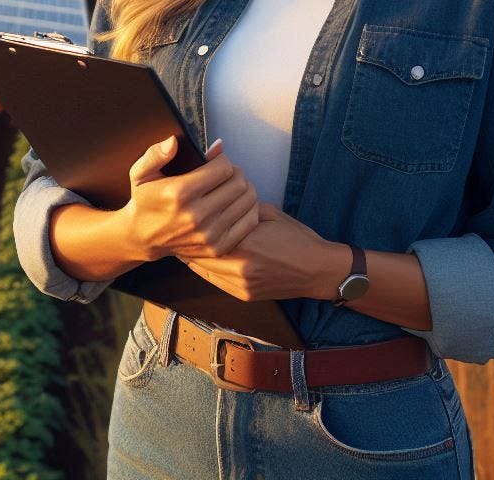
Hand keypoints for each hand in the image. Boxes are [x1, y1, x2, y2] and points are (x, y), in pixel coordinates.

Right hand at [116, 137, 259, 262]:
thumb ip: (156, 154)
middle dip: (235, 172)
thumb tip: (174, 141)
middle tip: (225, 173)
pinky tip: (235, 204)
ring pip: (247, 201)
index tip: (215, 161)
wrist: (143, 238)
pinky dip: (248, 209)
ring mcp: (209, 234)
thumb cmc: (145, 200)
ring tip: (231, 186)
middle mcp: (196, 215)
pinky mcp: (218, 248)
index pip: (223, 168)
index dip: (221, 159)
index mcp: (179, 193)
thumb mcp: (141, 173)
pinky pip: (250, 222)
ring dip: (244, 189)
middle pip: (238, 183)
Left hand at [181, 201, 335, 301]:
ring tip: (183, 241)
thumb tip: (218, 199)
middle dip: (188, 241)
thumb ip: (241, 208)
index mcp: (246, 242)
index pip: (207, 232)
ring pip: (204, 269)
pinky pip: (215, 280)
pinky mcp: (243, 295)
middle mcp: (240, 267)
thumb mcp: (268, 213)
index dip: (191, 224)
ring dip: (193, 255)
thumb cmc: (296, 238)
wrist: (318, 270)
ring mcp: (240, 285)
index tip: (181, 214)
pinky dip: (206, 268)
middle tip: (175, 227)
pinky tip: (201, 256)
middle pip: (200, 254)